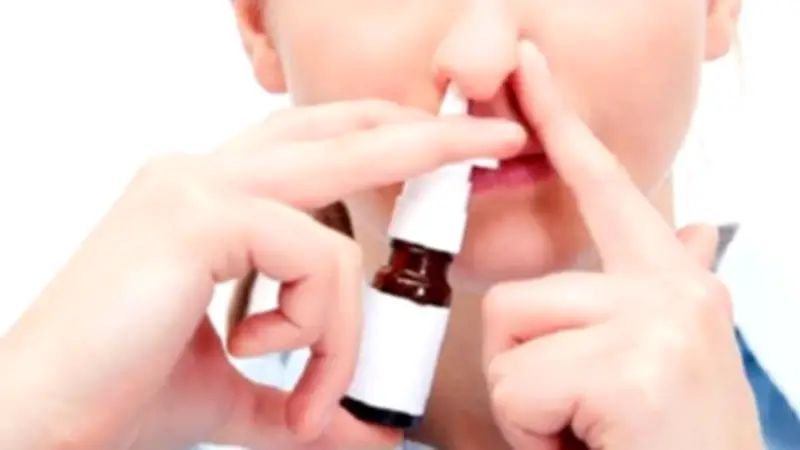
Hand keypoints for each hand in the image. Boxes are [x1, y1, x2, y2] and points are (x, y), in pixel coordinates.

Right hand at [0, 100, 524, 449]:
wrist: (41, 421)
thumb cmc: (121, 393)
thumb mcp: (236, 390)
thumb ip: (303, 394)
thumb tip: (364, 432)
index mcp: (207, 199)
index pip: (312, 147)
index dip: (378, 140)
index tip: (438, 148)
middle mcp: (200, 174)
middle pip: (339, 133)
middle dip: (422, 137)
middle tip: (493, 137)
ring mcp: (196, 185)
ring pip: (334, 227)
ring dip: (341, 321)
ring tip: (305, 387)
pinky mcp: (197, 214)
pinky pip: (314, 261)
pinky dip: (317, 329)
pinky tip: (265, 364)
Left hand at [481, 41, 761, 449]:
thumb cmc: (673, 440)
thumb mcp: (678, 356)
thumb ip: (673, 283)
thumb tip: (694, 228)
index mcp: (669, 282)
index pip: (605, 186)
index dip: (560, 122)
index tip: (526, 66)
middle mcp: (670, 288)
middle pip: (517, 297)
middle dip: (525, 370)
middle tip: (582, 417)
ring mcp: (656, 321)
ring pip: (509, 339)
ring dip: (528, 406)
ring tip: (588, 432)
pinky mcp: (634, 367)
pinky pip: (518, 387)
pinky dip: (533, 434)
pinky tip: (590, 445)